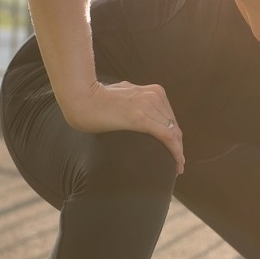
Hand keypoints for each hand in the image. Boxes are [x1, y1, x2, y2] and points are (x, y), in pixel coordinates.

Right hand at [62, 80, 184, 173]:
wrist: (81, 97)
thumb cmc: (96, 98)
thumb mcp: (123, 94)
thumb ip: (134, 99)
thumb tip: (134, 106)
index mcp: (153, 91)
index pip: (170, 117)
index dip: (175, 135)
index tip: (176, 150)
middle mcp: (154, 96)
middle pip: (174, 126)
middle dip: (178, 145)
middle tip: (178, 164)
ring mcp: (149, 105)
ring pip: (173, 132)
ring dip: (178, 152)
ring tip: (177, 168)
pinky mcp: (141, 118)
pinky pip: (166, 136)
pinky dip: (175, 151)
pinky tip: (177, 163)